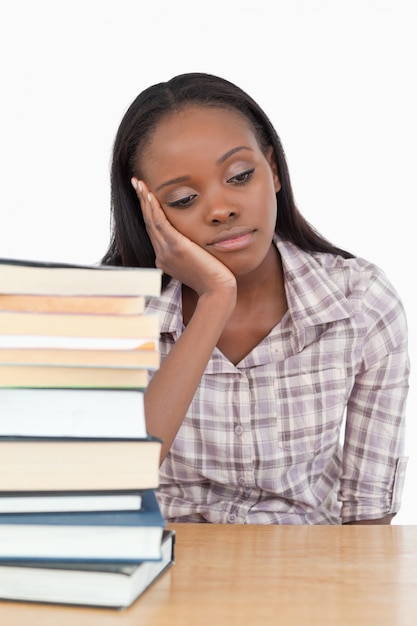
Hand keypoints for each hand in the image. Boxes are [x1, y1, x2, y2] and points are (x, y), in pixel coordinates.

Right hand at [131, 178, 236, 297]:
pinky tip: (150, 196)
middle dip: (141, 201)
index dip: (147, 211)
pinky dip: (154, 209)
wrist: (217, 291)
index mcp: (165, 259)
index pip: (153, 230)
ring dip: (144, 200)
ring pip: (151, 220)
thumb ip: (190, 253)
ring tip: (139, 183)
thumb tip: (194, 243)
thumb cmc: (213, 280)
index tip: (144, 195)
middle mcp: (161, 255)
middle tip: (136, 182)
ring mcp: (167, 252)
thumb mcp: (196, 264)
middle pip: (148, 222)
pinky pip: (160, 224)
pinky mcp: (176, 247)